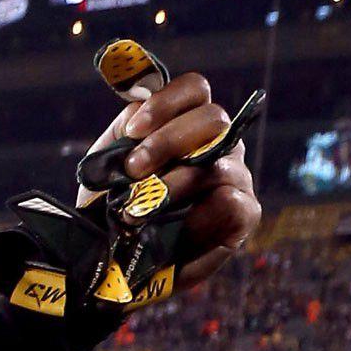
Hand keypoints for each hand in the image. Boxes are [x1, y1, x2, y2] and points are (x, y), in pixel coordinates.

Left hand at [81, 69, 259, 292]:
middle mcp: (218, 145)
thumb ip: (124, 133)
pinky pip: (233, 201)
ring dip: (172, 184)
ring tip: (137, 210)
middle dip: (166, 142)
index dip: (165, 103)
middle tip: (132, 170)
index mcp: (186, 125)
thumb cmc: (109, 208)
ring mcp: (235, 178)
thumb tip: (137, 111)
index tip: (133, 130)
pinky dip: (200, 213)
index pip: (195, 90)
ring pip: (218, 162)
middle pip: (213, 118)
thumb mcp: (107, 165)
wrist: (108, 260)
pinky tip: (177, 227)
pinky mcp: (243, 216)